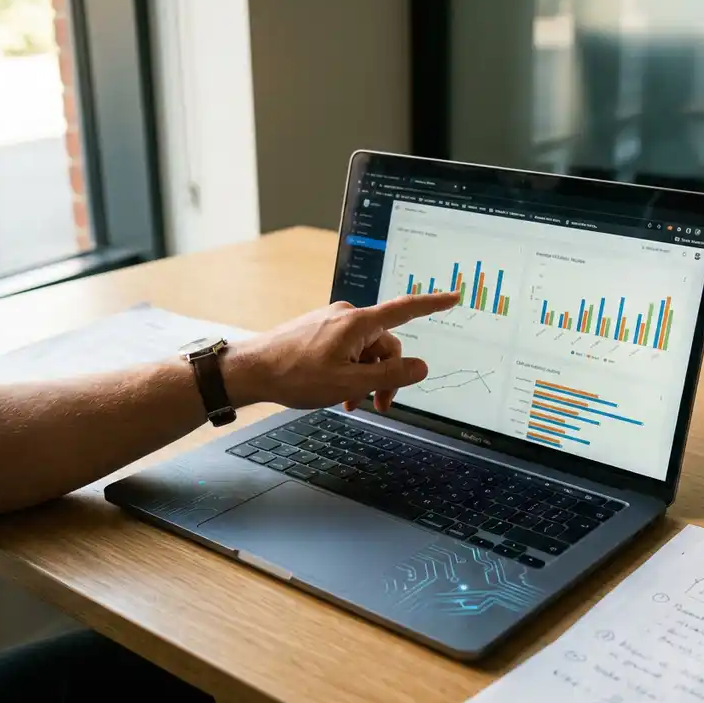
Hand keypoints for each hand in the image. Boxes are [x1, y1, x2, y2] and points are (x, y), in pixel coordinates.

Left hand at [224, 292, 459, 411]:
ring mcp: (332, 323)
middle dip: (386, 375)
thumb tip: (421, 367)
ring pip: (365, 351)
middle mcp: (347, 316)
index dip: (432, 304)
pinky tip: (338, 392)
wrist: (250, 371)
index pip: (405, 310)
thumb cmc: (295, 375)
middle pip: (385, 344)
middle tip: (379, 405)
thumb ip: (389, 377)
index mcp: (358, 323)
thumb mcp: (349, 383)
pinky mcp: (319, 331)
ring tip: (351, 403)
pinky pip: (347, 350)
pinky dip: (349, 371)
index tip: (453, 297)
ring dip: (365, 377)